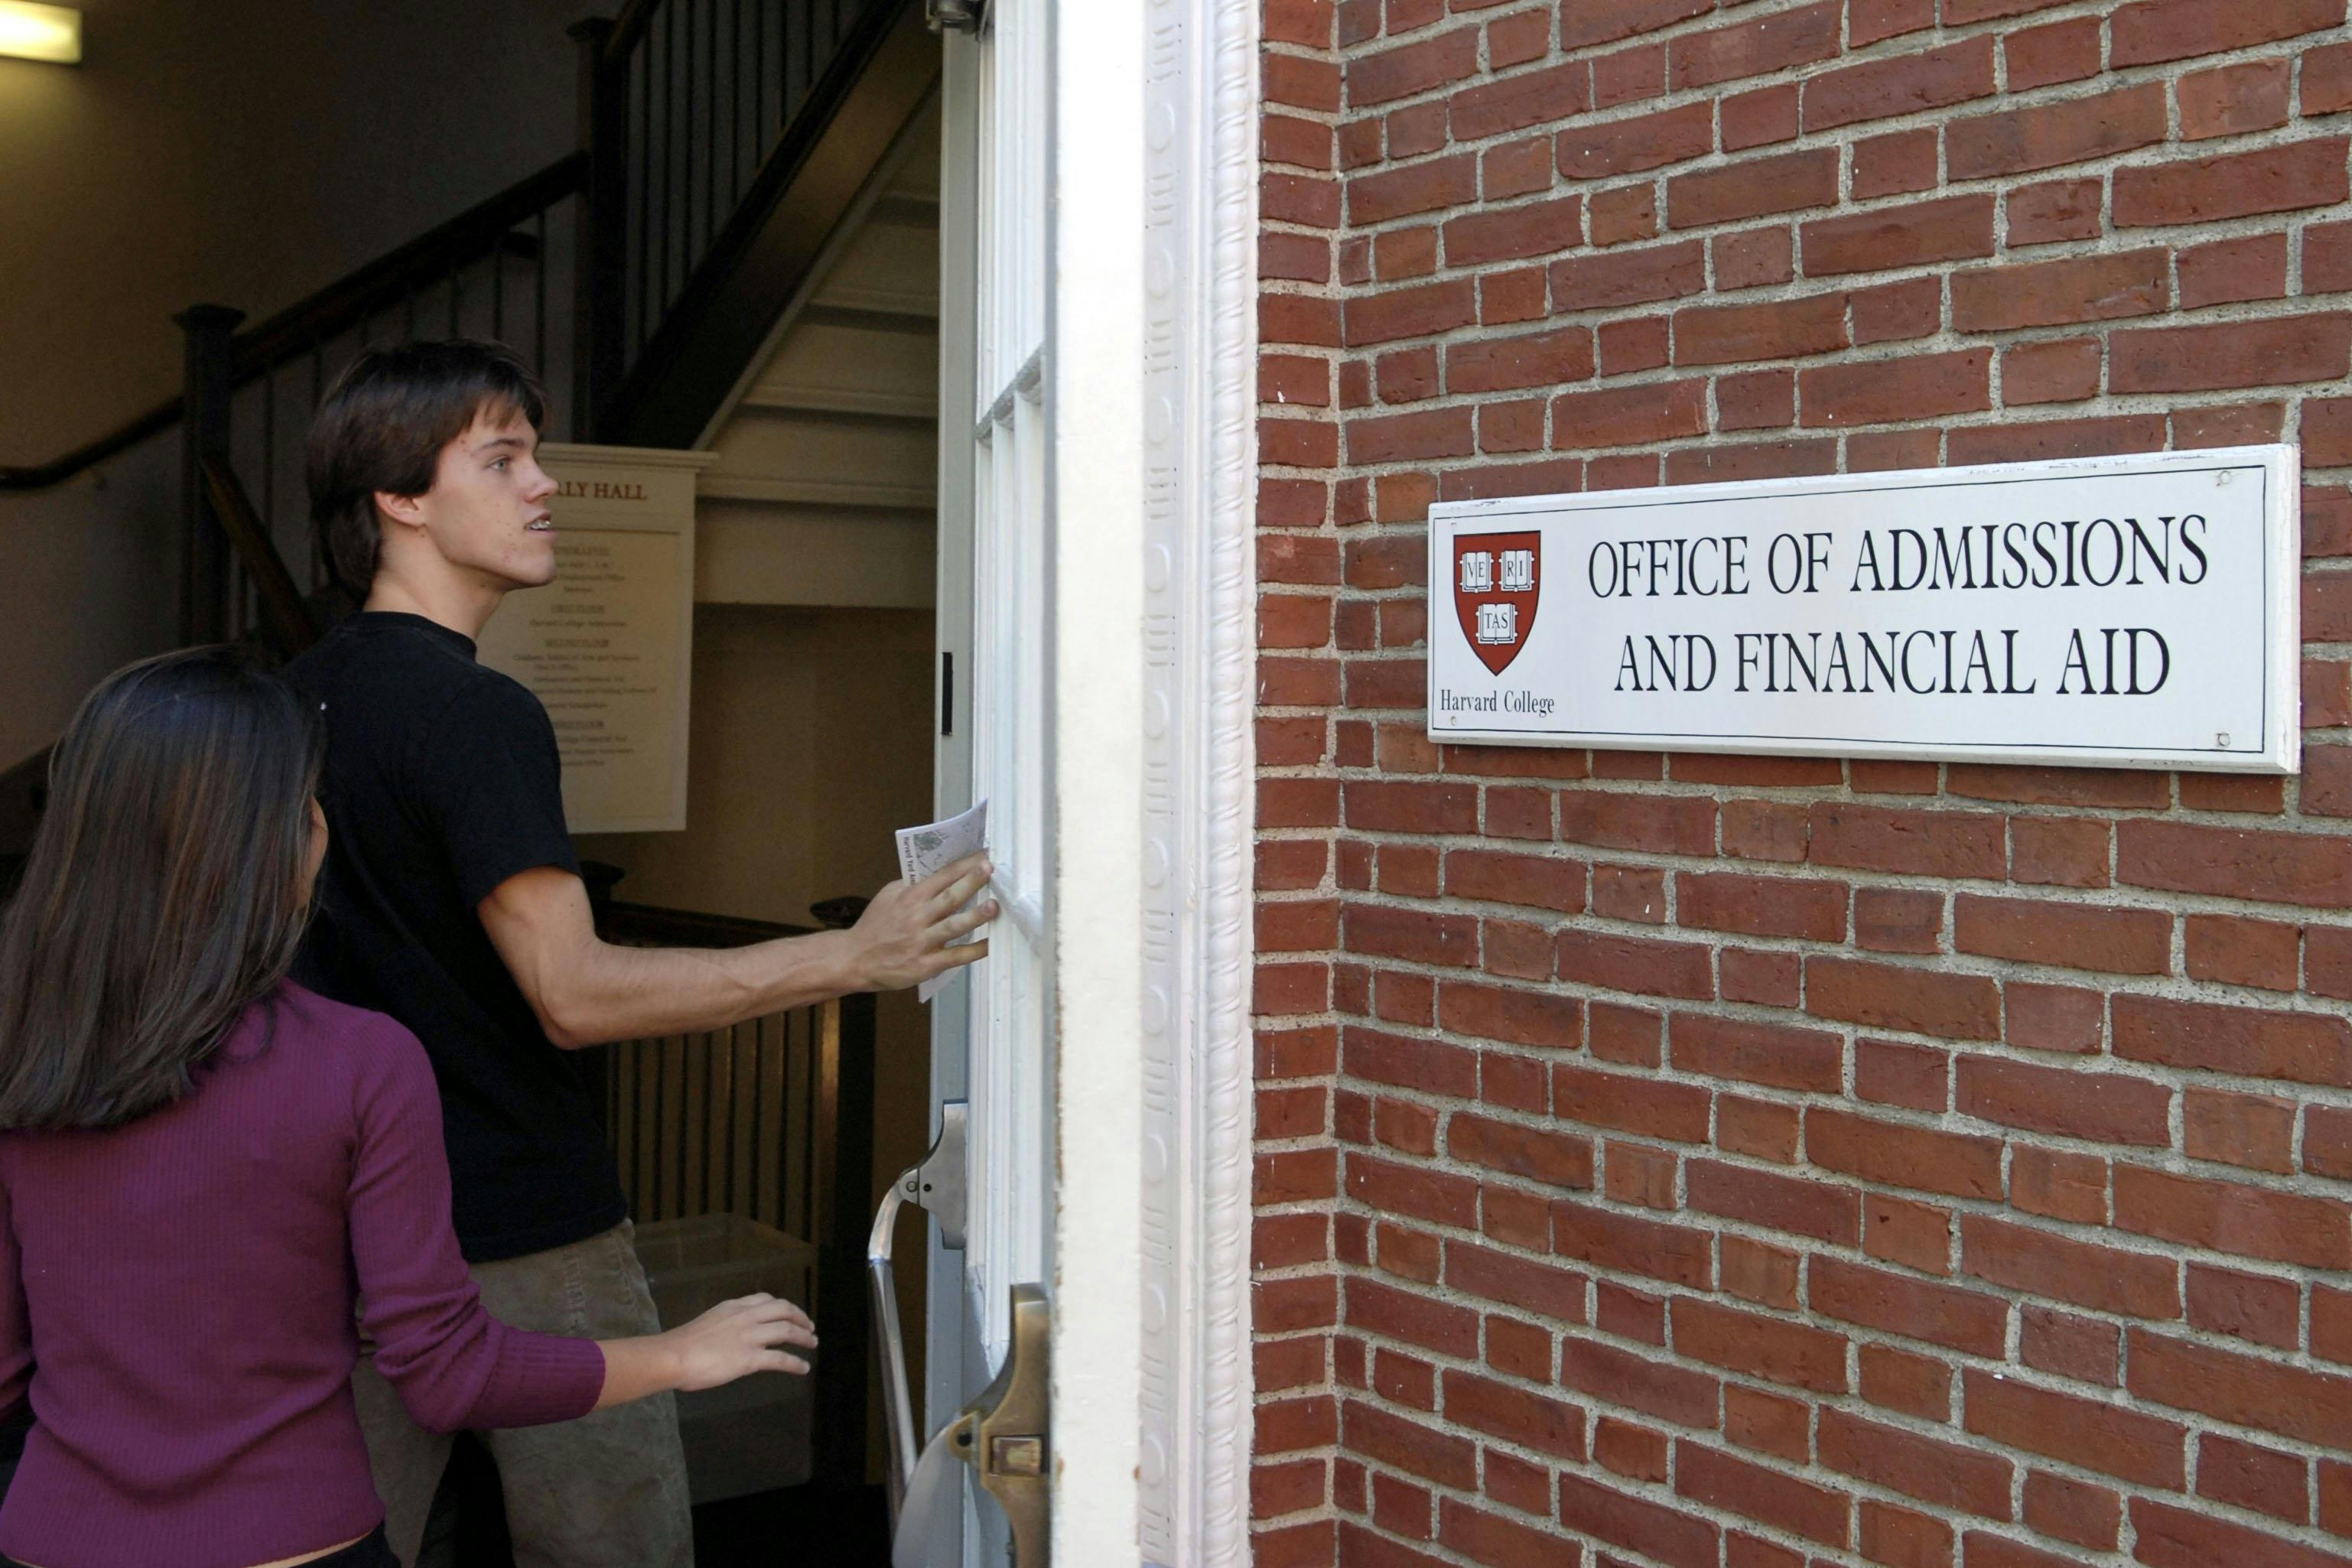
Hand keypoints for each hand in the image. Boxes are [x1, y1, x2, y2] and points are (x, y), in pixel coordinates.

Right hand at [666, 1293, 817, 1391]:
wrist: (673, 1356)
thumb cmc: (682, 1344)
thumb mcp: (708, 1321)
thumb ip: (725, 1324)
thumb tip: (733, 1335)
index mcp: (734, 1307)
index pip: (765, 1299)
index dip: (782, 1306)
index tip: (790, 1313)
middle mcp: (746, 1317)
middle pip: (783, 1309)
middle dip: (800, 1317)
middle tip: (809, 1327)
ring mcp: (750, 1337)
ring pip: (787, 1330)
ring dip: (804, 1337)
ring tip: (812, 1344)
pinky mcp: (750, 1358)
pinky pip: (781, 1359)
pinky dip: (796, 1363)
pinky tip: (803, 1368)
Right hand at [848, 853, 998, 991]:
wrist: (854, 958)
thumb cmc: (875, 925)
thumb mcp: (889, 896)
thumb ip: (913, 886)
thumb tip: (941, 874)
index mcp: (910, 897)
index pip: (942, 876)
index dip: (965, 864)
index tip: (985, 855)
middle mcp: (917, 917)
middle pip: (949, 897)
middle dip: (971, 882)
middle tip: (991, 869)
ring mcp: (922, 942)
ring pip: (953, 926)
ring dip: (975, 916)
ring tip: (994, 906)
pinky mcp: (925, 965)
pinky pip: (954, 956)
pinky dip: (973, 951)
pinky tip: (990, 944)